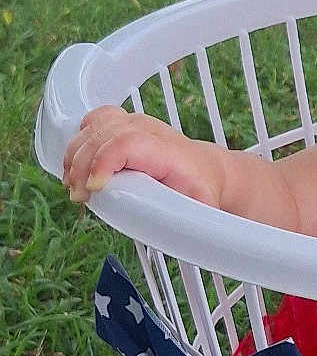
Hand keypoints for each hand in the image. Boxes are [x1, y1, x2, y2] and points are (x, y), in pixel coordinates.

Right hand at [62, 105, 224, 205]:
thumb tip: (178, 233)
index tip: (95, 188)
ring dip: (75, 156)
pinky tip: (75, 165)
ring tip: (74, 186)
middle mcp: (149, 130)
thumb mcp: (199, 206)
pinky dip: (79, 142)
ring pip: (93, 128)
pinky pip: (92, 122)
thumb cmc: (199, 188)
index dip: (105, 162)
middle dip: (83, 166)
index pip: (128, 143)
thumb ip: (187, 217)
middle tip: (79, 196)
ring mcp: (133, 122)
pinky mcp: (122, 122)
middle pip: (104, 136)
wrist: (203, 169)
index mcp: (168, 151)